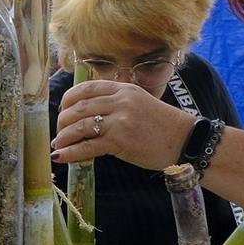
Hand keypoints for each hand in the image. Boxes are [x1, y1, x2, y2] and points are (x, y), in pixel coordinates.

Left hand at [52, 79, 193, 170]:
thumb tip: (84, 115)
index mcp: (123, 89)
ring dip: (64, 136)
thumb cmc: (161, 126)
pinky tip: (61, 156)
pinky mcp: (120, 140)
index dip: (68, 100)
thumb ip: (114, 104)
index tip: (62, 111)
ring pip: (80, 125)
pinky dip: (71, 152)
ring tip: (58, 144)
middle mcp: (121, 101)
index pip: (86, 88)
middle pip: (79, 107)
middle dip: (63, 121)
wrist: (185, 140)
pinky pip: (88, 146)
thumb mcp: (137, 103)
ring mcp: (120, 120)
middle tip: (60, 132)